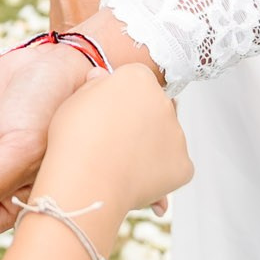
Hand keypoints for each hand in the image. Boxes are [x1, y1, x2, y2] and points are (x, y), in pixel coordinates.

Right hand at [40, 63, 189, 213]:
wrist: (86, 182)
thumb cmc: (75, 141)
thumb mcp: (75, 99)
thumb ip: (95, 85)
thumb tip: (101, 77)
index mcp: (137, 78)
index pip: (136, 80)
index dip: (119, 96)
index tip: (106, 111)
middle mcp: (163, 101)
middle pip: (153, 106)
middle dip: (138, 119)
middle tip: (112, 139)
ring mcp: (177, 134)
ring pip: (164, 136)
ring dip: (149, 144)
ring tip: (119, 162)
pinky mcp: (183, 164)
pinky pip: (173, 165)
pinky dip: (158, 171)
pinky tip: (134, 176)